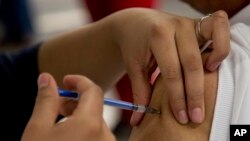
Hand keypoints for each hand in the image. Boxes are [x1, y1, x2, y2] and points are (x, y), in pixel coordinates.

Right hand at [21, 73, 114, 140]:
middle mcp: (105, 136)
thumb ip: (46, 100)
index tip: (65, 81)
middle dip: (76, 100)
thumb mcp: (38, 129)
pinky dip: (85, 128)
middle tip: (57, 103)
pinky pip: (98, 135)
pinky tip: (69, 134)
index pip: (93, 90)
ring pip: (96, 121)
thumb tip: (47, 78)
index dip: (79, 81)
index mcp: (90, 125)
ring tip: (59, 121)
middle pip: (95, 106)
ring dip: (80, 115)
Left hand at [109, 8, 229, 124]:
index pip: (171, 72)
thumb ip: (140, 92)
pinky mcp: (197, 23)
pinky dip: (220, 47)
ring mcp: (189, 23)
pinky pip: (218, 29)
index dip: (177, 97)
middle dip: (194, 94)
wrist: (135, 23)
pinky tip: (212, 65)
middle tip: (195, 116)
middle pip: (191, 64)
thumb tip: (139, 119)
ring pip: (210, 47)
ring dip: (211, 71)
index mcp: (157, 36)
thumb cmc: (134, 45)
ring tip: (208, 92)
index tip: (181, 116)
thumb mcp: (134, 67)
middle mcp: (176, 27)